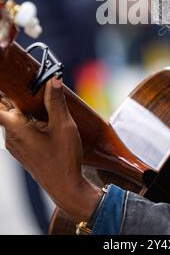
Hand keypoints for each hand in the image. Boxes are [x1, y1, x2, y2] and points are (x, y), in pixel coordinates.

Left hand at [0, 77, 100, 221]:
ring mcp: (16, 145)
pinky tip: (46, 120)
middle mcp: (11, 137)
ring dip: (26, 109)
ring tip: (44, 102)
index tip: (10, 82)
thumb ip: (56, 101)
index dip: (2, 92)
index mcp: (16, 129)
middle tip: (36, 87)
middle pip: (7, 109)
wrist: (66, 187)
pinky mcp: (23, 150)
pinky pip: (20, 129)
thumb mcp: (63, 126)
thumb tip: (53, 80)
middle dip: (19, 97)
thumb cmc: (63, 160)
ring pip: (14, 119)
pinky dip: (29, 120)